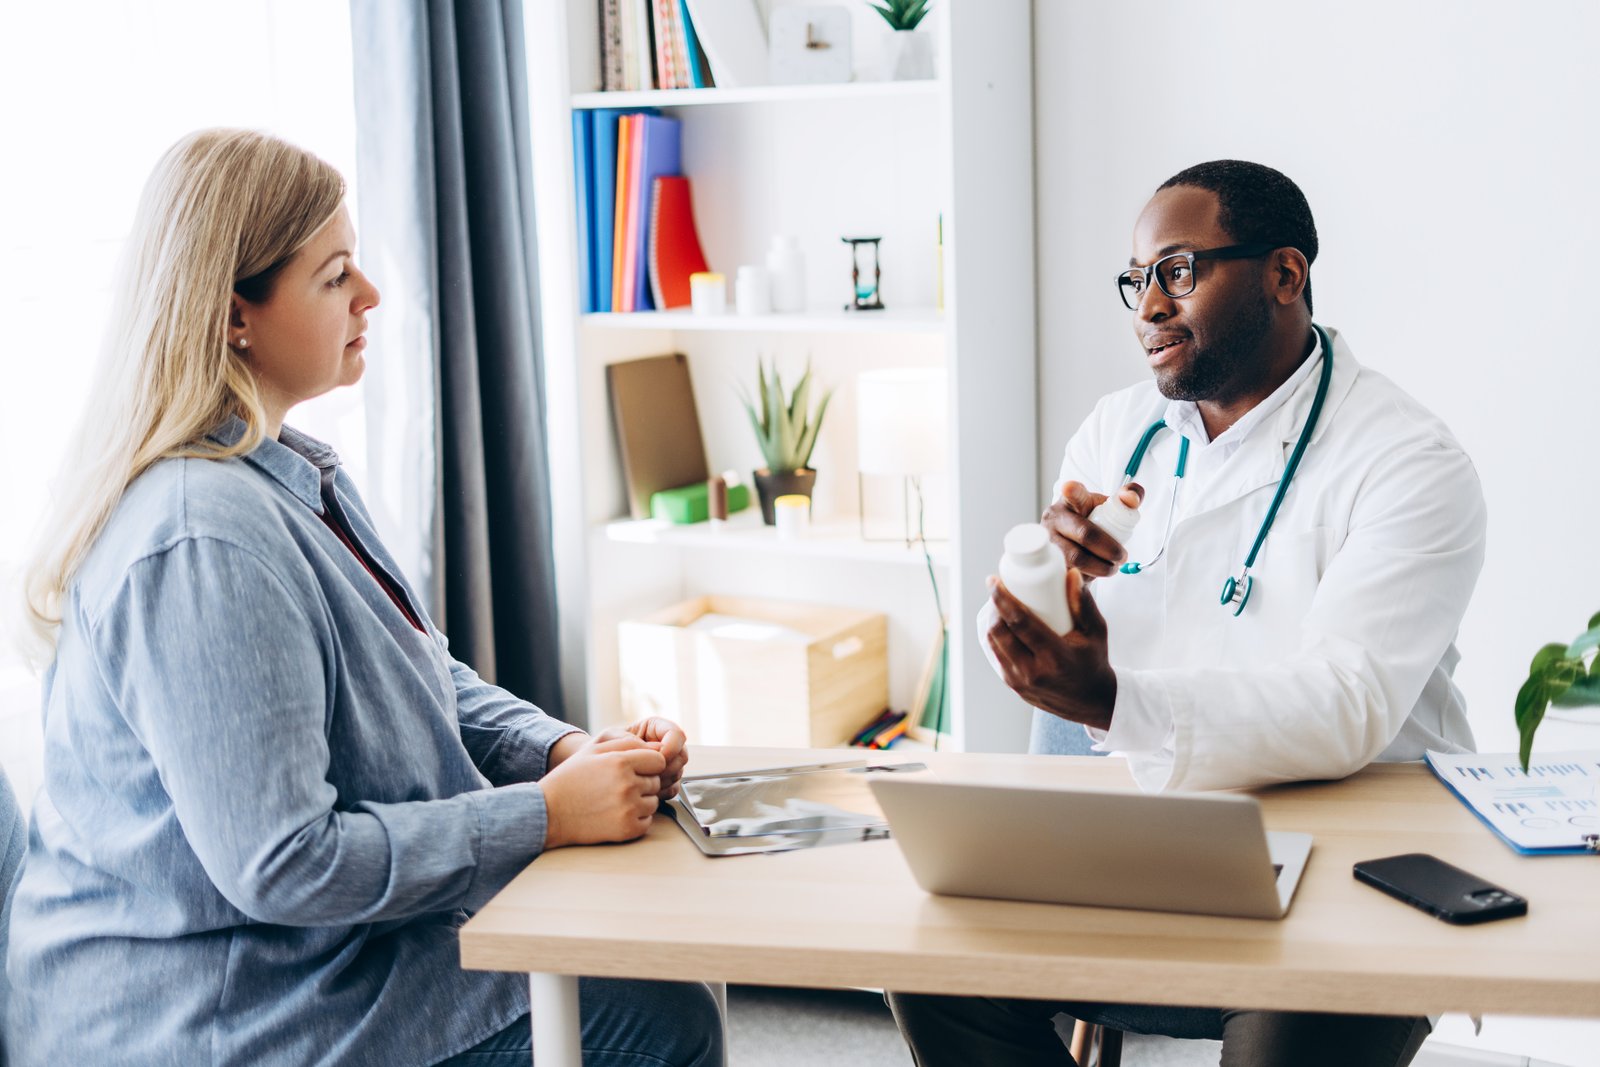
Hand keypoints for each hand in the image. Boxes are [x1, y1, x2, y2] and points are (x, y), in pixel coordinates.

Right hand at [539, 735, 666, 847]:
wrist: (549, 812)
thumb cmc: (571, 779)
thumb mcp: (593, 750)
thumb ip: (626, 743)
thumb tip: (655, 748)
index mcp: (620, 762)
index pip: (658, 760)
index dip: (648, 764)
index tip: (635, 769)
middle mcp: (627, 785)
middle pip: (656, 782)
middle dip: (642, 783)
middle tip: (618, 787)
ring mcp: (628, 809)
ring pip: (653, 803)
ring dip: (640, 802)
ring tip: (615, 801)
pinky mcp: (626, 829)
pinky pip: (647, 822)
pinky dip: (636, 820)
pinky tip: (616, 815)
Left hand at [597, 717, 688, 799]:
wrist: (593, 770)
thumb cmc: (599, 750)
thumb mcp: (608, 738)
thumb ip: (628, 739)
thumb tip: (652, 749)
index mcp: (655, 728)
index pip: (677, 734)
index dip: (672, 747)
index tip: (658, 758)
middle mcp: (664, 745)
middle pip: (682, 756)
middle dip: (667, 767)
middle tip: (648, 773)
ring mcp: (666, 765)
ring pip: (678, 774)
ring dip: (662, 781)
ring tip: (640, 781)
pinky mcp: (664, 782)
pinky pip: (673, 789)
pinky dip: (660, 792)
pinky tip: (643, 791)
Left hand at [985, 570, 1116, 730]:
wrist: (1090, 701)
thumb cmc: (1093, 660)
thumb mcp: (1096, 632)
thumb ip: (1085, 604)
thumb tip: (1070, 574)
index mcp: (1055, 657)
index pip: (1019, 622)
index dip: (1001, 598)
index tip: (993, 581)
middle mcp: (1033, 671)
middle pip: (999, 631)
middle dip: (993, 606)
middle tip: (996, 589)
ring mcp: (1020, 681)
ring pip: (993, 643)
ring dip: (991, 620)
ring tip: (997, 603)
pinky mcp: (1013, 685)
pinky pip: (996, 654)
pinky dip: (994, 636)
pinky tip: (998, 623)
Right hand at [1040, 481, 1144, 579]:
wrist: (1072, 541)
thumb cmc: (1093, 520)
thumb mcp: (1109, 506)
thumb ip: (1129, 496)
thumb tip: (1132, 498)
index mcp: (1071, 500)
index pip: (1072, 492)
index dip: (1072, 490)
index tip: (1070, 487)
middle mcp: (1054, 518)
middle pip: (1084, 534)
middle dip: (1109, 549)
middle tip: (1121, 556)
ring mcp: (1046, 540)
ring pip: (1075, 559)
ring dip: (1099, 567)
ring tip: (1111, 568)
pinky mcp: (1044, 563)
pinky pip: (1067, 575)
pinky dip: (1085, 579)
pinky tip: (1093, 577)